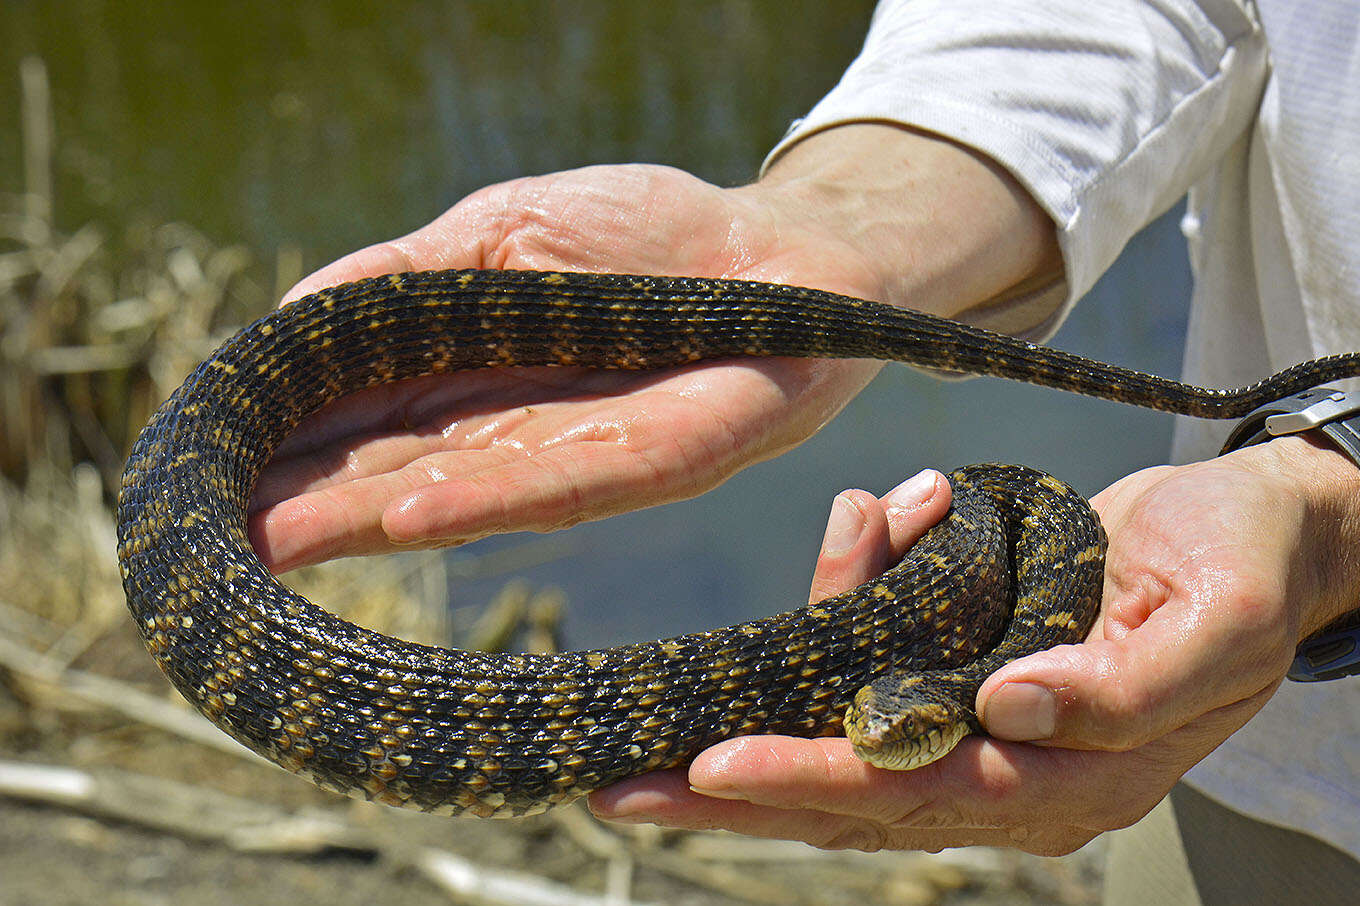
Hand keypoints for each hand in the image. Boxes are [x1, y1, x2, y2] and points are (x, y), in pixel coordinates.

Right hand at [248, 123, 1059, 571]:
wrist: (784, 246)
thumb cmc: (647, 231)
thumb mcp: (501, 232)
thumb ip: (402, 280)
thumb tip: (284, 321)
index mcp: (470, 378)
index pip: (360, 419)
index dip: (286, 445)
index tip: (203, 475)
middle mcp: (514, 432)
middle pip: (396, 472)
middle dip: (308, 505)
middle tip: (211, 542)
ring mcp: (583, 453)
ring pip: (461, 491)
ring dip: (369, 518)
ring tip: (276, 540)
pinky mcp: (657, 458)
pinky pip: (564, 484)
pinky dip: (485, 498)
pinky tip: (409, 514)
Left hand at [588, 433, 1359, 853]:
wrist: (1264, 533)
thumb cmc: (1240, 569)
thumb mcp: (1215, 621)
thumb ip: (1120, 688)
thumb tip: (1008, 711)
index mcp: (1075, 775)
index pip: (917, 793)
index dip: (812, 782)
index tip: (715, 768)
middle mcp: (1015, 771)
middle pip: (852, 795)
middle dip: (737, 789)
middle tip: (623, 784)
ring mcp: (988, 730)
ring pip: (852, 729)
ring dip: (794, 670)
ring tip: (840, 541)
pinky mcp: (970, 679)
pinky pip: (881, 662)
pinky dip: (854, 598)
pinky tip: (873, 522)